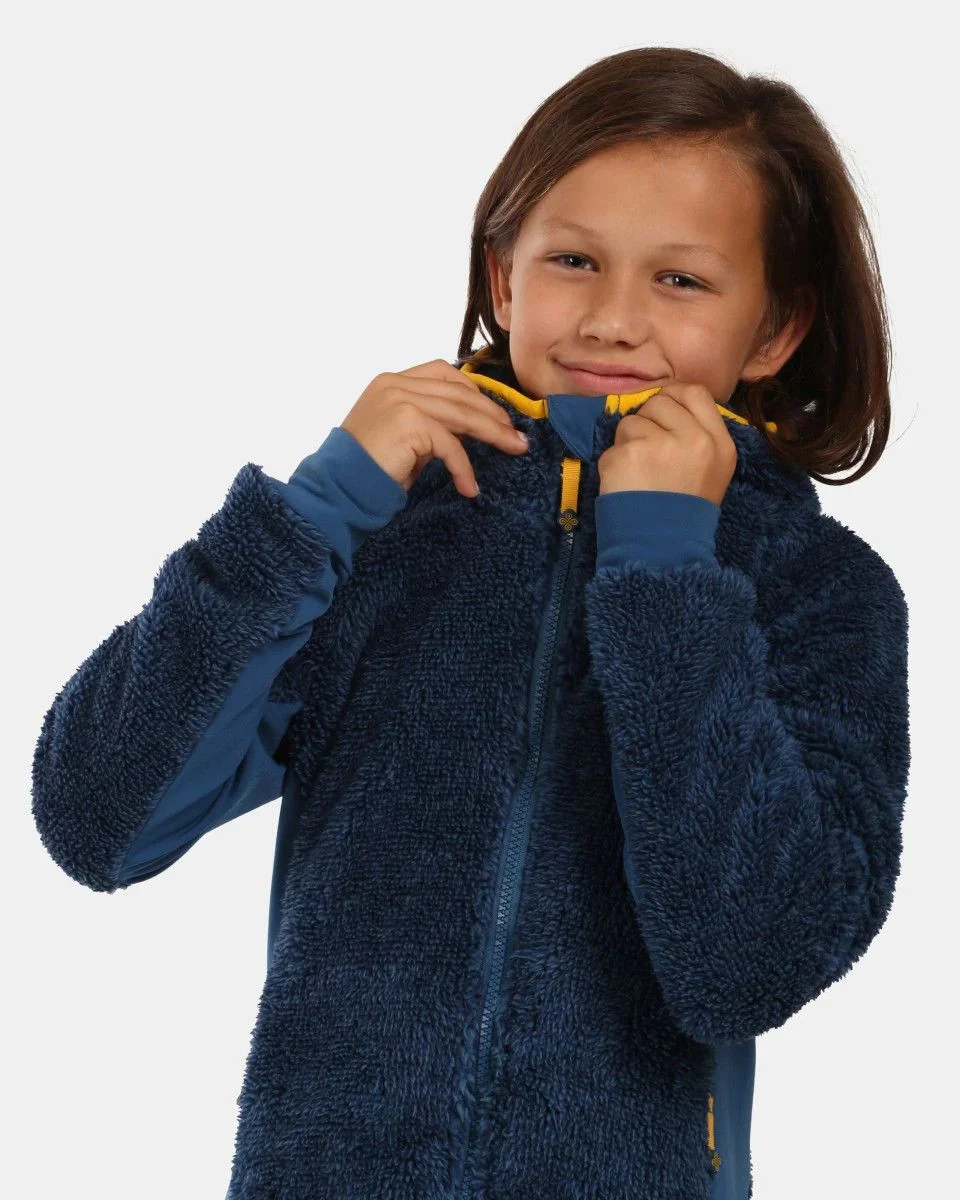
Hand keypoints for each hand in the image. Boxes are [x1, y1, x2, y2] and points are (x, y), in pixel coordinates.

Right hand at [340, 358, 528, 496]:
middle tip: (517, 435)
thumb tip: (472, 428)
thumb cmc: (368, 470)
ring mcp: (401, 400)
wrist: (337, 490)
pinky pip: (450, 445)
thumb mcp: (403, 437)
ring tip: (514, 449)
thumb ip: (431, 424)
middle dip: (493, 414)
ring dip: (493, 434)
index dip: (474, 391)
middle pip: (459, 392)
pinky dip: (464, 468)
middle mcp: (395, 384)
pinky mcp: (408, 423)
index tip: (496, 413)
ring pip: (462, 414)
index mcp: (391, 381)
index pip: (443, 373)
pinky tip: (469, 487)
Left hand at [596, 382, 737, 505]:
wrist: (661, 550)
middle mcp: (693, 439)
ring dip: (628, 444)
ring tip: (640, 475)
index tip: (662, 412)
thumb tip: (666, 403)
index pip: (696, 393)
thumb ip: (696, 435)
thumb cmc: (683, 511)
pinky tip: (626, 486)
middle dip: (648, 421)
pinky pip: (612, 446)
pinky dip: (614, 464)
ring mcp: (659, 445)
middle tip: (649, 452)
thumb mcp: (711, 471)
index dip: (674, 396)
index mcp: (719, 443)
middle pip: (659, 402)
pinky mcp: (628, 454)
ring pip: (631, 422)